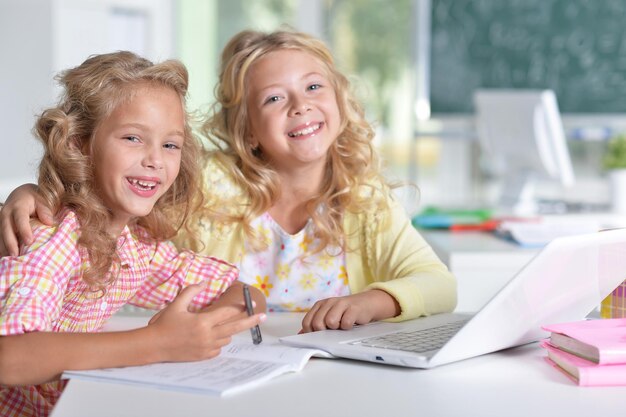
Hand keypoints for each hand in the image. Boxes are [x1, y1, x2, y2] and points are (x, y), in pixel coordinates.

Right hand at [0, 184, 53, 255]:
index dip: (24, 230)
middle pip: (6, 229)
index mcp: (18, 206)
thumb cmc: (35, 198)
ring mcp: (2, 220)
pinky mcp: (2, 227)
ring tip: (11, 261)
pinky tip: (7, 258)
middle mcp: (7, 213)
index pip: (20, 218)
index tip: (29, 241)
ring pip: (1, 235)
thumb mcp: (43, 199)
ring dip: (5, 247)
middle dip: (10, 243)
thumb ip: (45, 210)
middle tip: (16, 255)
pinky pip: (1, 238)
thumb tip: (50, 222)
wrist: (22, 194)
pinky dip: (3, 247)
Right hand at [147, 284, 265, 361]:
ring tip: (221, 325)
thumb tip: (205, 282)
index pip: (227, 313)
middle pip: (235, 327)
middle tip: (264, 316)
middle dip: (251, 320)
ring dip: (229, 331)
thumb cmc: (165, 324)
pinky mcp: (203, 356)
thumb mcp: (176, 304)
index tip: (251, 302)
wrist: (154, 346)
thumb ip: (191, 291)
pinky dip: (219, 342)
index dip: (240, 306)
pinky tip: (212, 336)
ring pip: (227, 339)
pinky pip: (219, 349)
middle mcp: (208, 335)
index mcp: (203, 321)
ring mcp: (206, 347)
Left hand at [300, 290, 399, 332]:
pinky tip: (351, 323)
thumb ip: (314, 324)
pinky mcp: (353, 308)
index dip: (311, 333)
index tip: (320, 335)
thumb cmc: (345, 312)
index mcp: (320, 305)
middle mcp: (328, 303)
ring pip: (330, 322)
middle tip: (334, 329)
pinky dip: (348, 327)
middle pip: (317, 324)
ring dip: (337, 329)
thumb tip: (300, 335)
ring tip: (342, 325)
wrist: (367, 303)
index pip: (307, 322)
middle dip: (325, 332)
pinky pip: (346, 323)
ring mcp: (341, 304)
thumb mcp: (328, 316)